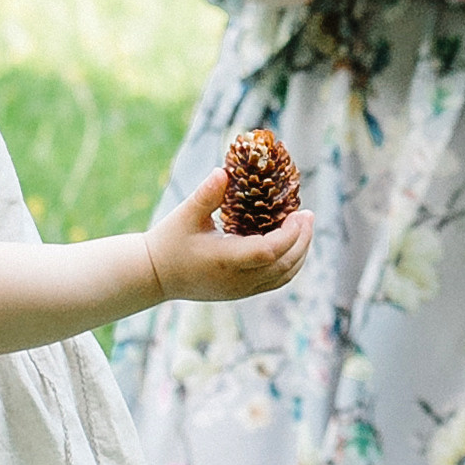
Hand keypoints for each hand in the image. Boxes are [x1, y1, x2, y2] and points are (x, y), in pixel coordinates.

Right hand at [144, 169, 312, 305]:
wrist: (155, 276)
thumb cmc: (169, 242)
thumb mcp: (185, 215)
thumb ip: (205, 195)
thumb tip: (223, 171)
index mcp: (225, 260)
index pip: (268, 252)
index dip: (289, 234)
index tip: (298, 213)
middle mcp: (237, 279)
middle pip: (284, 265)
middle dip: (302, 240)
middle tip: (309, 215)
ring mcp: (241, 289)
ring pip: (284, 276)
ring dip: (300, 253)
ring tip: (305, 227)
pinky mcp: (241, 292)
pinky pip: (275, 281)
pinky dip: (290, 264)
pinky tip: (292, 244)